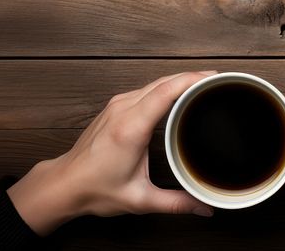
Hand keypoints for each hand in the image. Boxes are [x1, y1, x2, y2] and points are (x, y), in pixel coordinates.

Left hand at [6, 71, 216, 235]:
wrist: (64, 184)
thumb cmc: (95, 189)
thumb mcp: (140, 199)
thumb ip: (176, 203)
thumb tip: (205, 207)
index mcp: (130, 128)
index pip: (166, 91)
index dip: (192, 80)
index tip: (215, 79)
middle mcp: (122, 110)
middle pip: (164, 81)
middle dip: (193, 77)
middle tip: (220, 81)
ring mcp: (117, 105)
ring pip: (154, 82)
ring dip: (180, 80)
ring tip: (205, 84)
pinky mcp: (115, 107)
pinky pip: (145, 89)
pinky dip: (166, 87)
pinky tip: (179, 93)